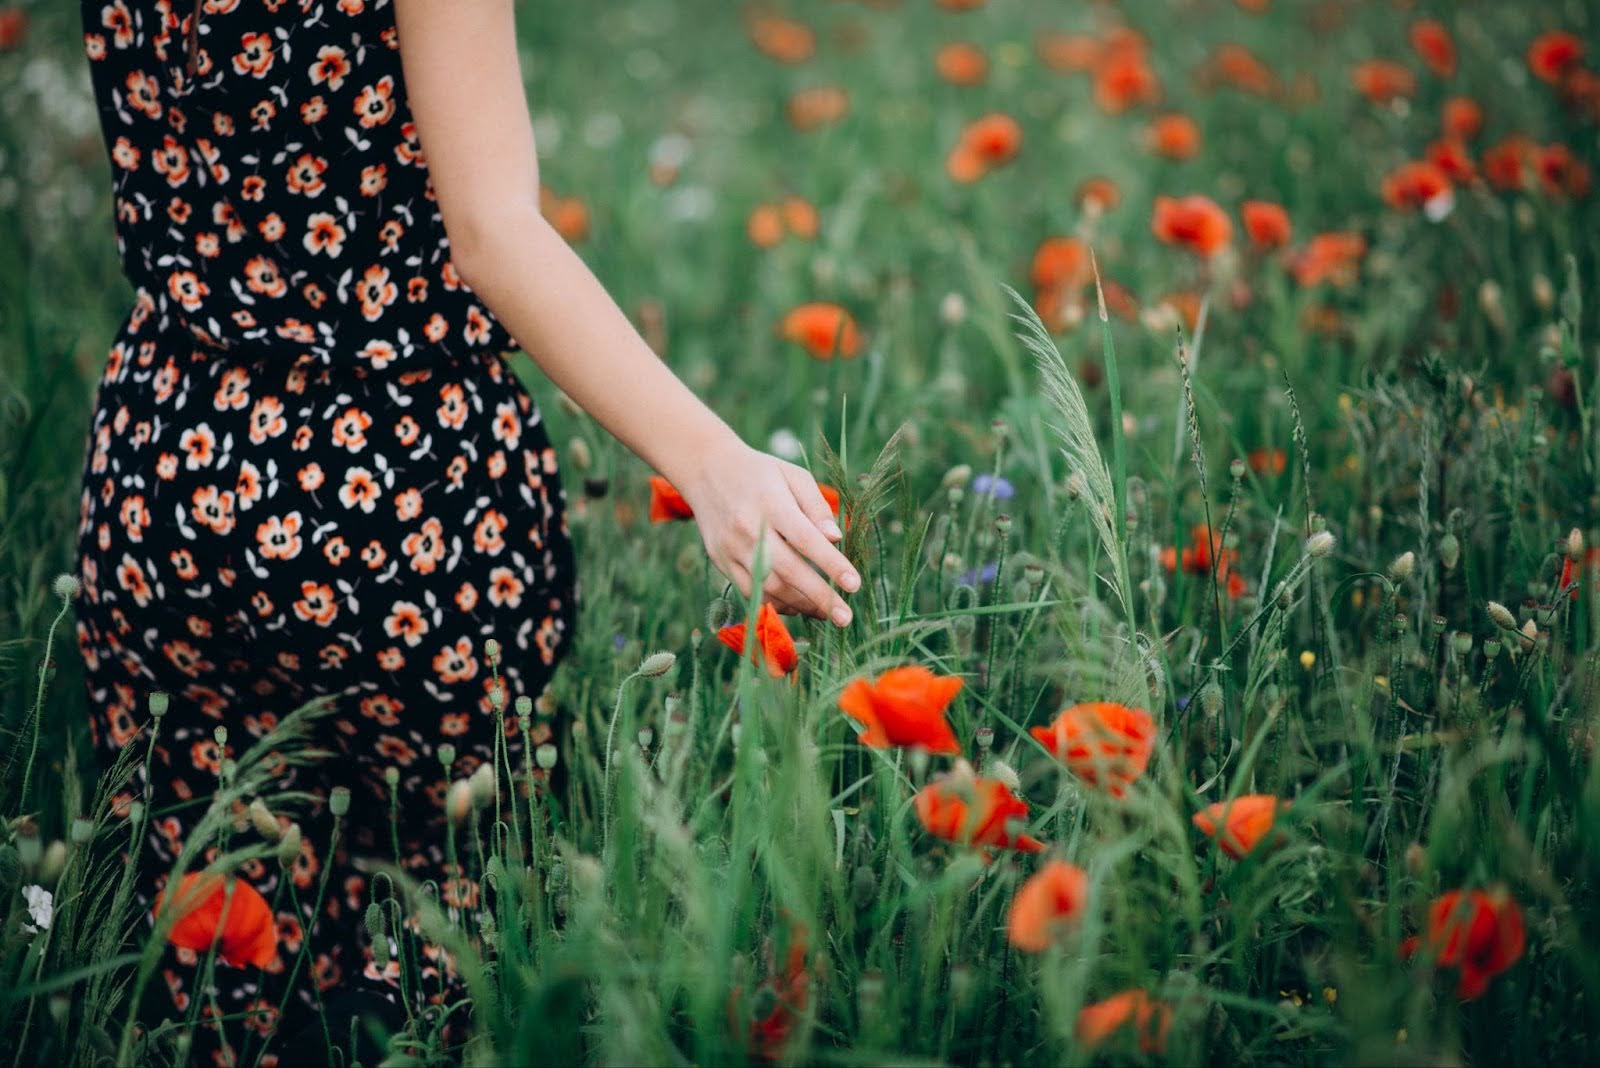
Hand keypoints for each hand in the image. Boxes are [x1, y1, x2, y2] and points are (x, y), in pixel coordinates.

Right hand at [676, 440, 859, 625]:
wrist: (706, 470)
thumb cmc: (760, 472)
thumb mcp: (793, 475)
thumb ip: (816, 506)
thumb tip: (836, 538)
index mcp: (771, 503)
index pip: (805, 539)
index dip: (831, 564)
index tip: (854, 584)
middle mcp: (748, 529)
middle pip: (788, 571)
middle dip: (819, 597)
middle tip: (845, 618)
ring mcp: (731, 549)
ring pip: (769, 587)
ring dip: (800, 604)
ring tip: (826, 613)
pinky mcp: (721, 562)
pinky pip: (750, 592)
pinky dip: (775, 604)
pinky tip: (797, 606)